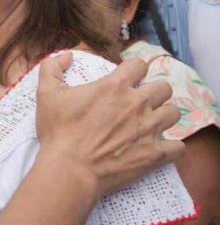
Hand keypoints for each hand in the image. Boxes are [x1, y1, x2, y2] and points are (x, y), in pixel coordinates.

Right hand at [36, 52, 183, 197]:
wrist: (70, 168)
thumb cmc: (58, 131)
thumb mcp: (46, 94)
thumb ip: (52, 67)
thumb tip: (68, 55)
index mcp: (115, 86)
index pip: (139, 65)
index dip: (134, 69)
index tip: (127, 78)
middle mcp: (138, 104)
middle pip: (164, 87)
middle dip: (153, 91)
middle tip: (140, 101)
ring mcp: (149, 129)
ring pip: (174, 113)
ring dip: (163, 115)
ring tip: (151, 122)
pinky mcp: (156, 154)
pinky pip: (179, 146)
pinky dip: (172, 146)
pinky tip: (159, 147)